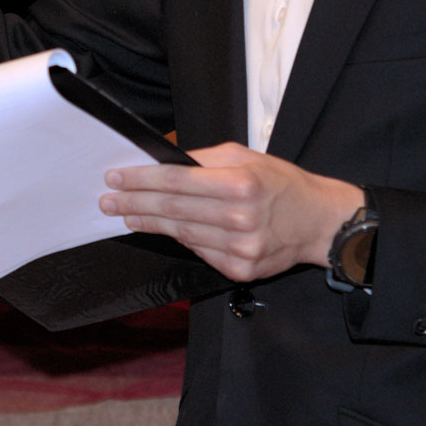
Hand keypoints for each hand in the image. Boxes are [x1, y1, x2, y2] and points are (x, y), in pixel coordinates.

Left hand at [100, 143, 364, 283]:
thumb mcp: (246, 156)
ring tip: (126, 214)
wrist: (318, 222)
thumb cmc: (281, 183)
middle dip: (134, 203)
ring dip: (149, 223)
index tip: (115, 177)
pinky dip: (179, 238)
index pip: (177, 181)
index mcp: (241, 183)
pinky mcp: (240, 269)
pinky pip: (198, 251)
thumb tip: (163, 161)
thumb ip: (203, 159)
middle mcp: (240, 218)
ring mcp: (240, 248)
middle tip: (107, 199)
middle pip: (173, 210)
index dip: (141, 180)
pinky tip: (161, 229)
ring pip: (181, 234)